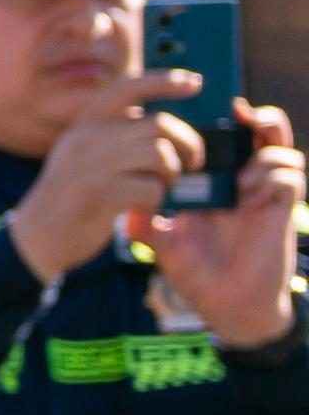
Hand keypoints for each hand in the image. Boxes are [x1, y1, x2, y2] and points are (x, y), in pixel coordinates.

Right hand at [7, 70, 205, 280]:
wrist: (36, 238)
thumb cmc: (70, 199)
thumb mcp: (82, 157)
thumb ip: (111, 138)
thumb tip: (161, 126)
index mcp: (84, 126)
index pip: (127, 88)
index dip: (164, 81)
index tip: (195, 83)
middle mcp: (86, 138)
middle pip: (159, 124)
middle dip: (187, 144)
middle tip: (192, 163)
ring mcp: (91, 164)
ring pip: (160, 154)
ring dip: (171, 175)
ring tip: (161, 188)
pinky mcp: (99, 193)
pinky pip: (151, 188)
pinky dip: (156, 201)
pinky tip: (143, 210)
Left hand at [144, 98, 306, 346]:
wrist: (229, 305)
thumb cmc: (197, 272)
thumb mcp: (163, 246)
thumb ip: (144, 226)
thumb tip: (123, 210)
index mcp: (213, 183)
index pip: (224, 140)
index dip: (221, 121)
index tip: (207, 108)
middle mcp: (242, 182)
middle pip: (263, 133)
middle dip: (257, 118)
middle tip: (240, 115)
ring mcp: (265, 194)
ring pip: (282, 149)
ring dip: (262, 156)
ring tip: (239, 184)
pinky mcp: (283, 209)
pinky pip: (290, 176)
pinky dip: (271, 179)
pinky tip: (249, 199)